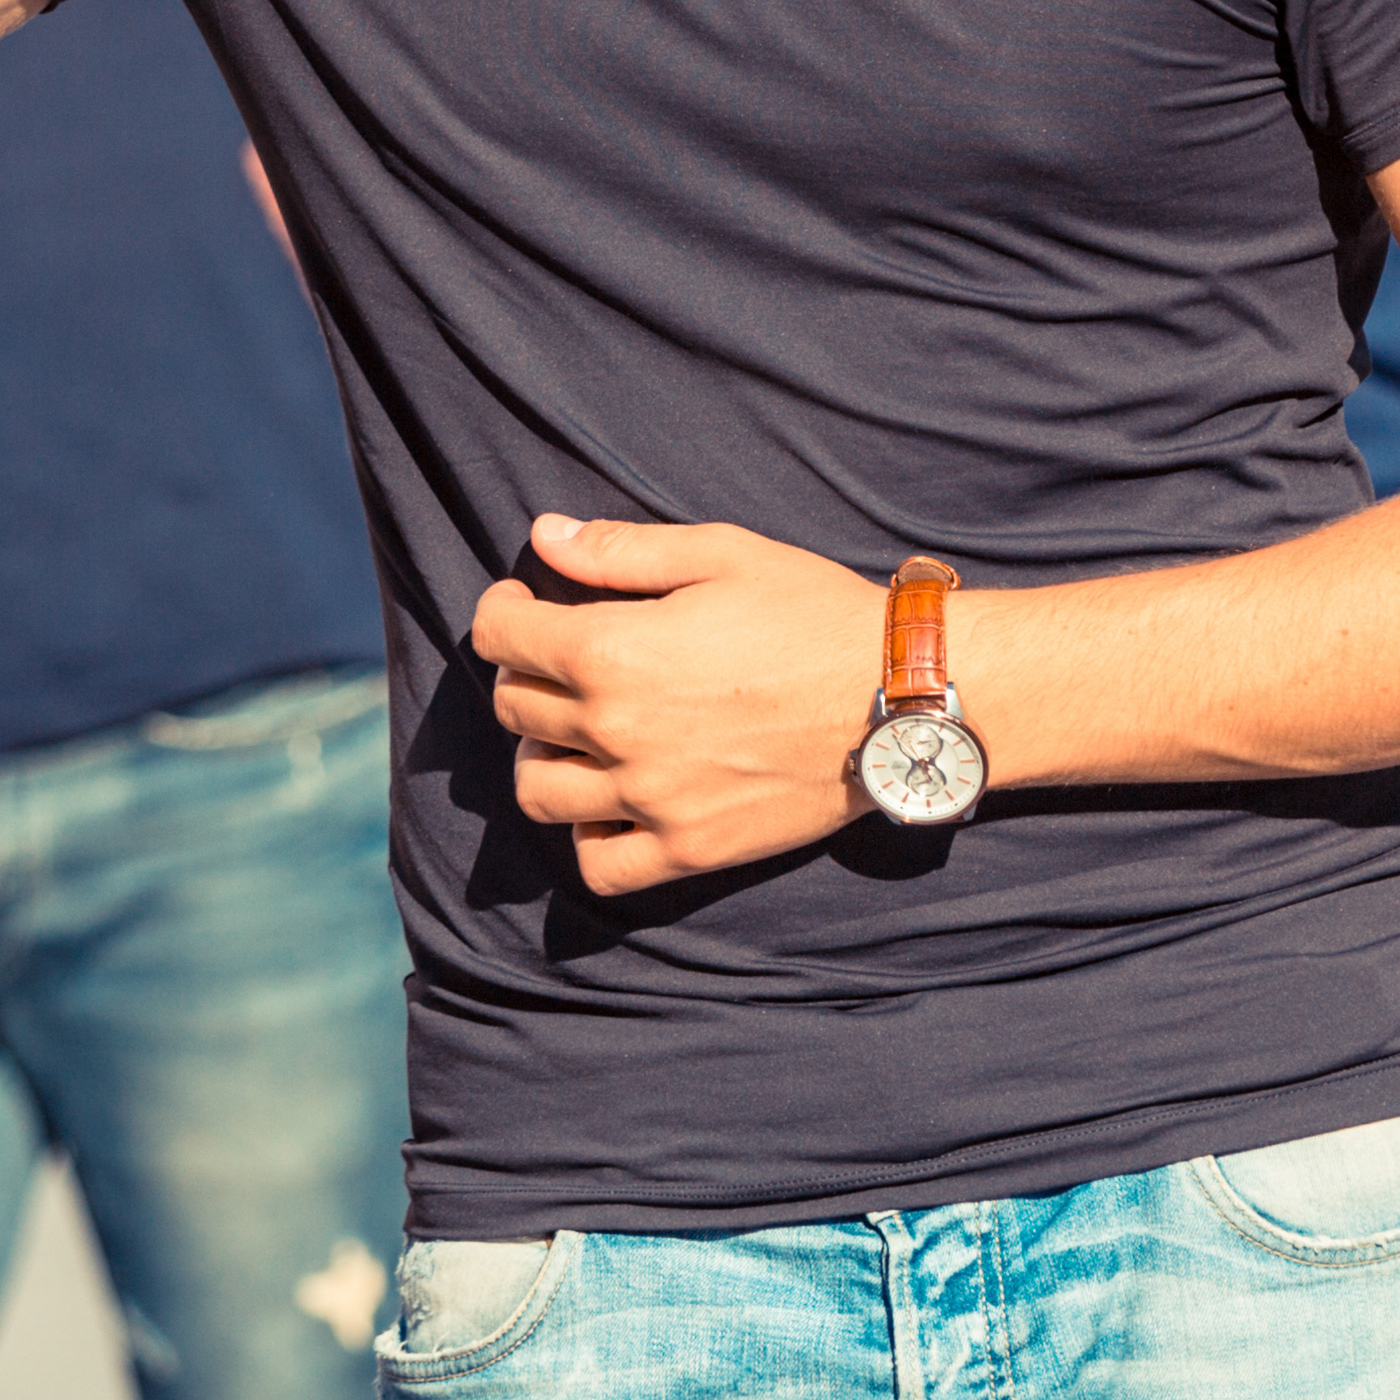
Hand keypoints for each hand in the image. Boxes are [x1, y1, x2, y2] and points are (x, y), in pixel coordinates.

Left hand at [470, 515, 885, 896]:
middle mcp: (617, 730)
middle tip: (562, 659)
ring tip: (577, 732)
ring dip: (541, 755)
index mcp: (614, 650)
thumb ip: (620, 550)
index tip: (523, 606)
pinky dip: (589, 835)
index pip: (501, 638)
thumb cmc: (813, 611)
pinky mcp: (688, 848)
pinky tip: (613, 801)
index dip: (503, 613)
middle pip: (514, 708)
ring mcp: (650, 799)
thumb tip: (544, 536)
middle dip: (524, 674)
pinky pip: (599, 863)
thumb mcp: (720, 554)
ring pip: (538, 790)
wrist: (898, 695)